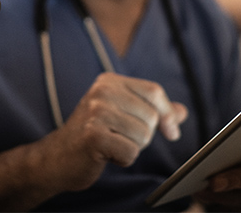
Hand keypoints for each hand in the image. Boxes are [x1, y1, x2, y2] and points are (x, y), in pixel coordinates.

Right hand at [39, 72, 187, 192]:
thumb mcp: (122, 114)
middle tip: (122, 138)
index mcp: (110, 81)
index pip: (154, 91)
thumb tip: (182, 112)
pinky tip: (107, 154)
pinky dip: (123, 159)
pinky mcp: (93, 135)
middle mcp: (102, 91)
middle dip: (145, 135)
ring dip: (133, 148)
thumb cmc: (95, 135)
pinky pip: (130, 152)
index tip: (171, 132)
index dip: (167, 113)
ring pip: (143, 135)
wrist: (58, 157)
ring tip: (113, 144)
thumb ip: (152, 110)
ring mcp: (96, 112)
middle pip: (151, 115)